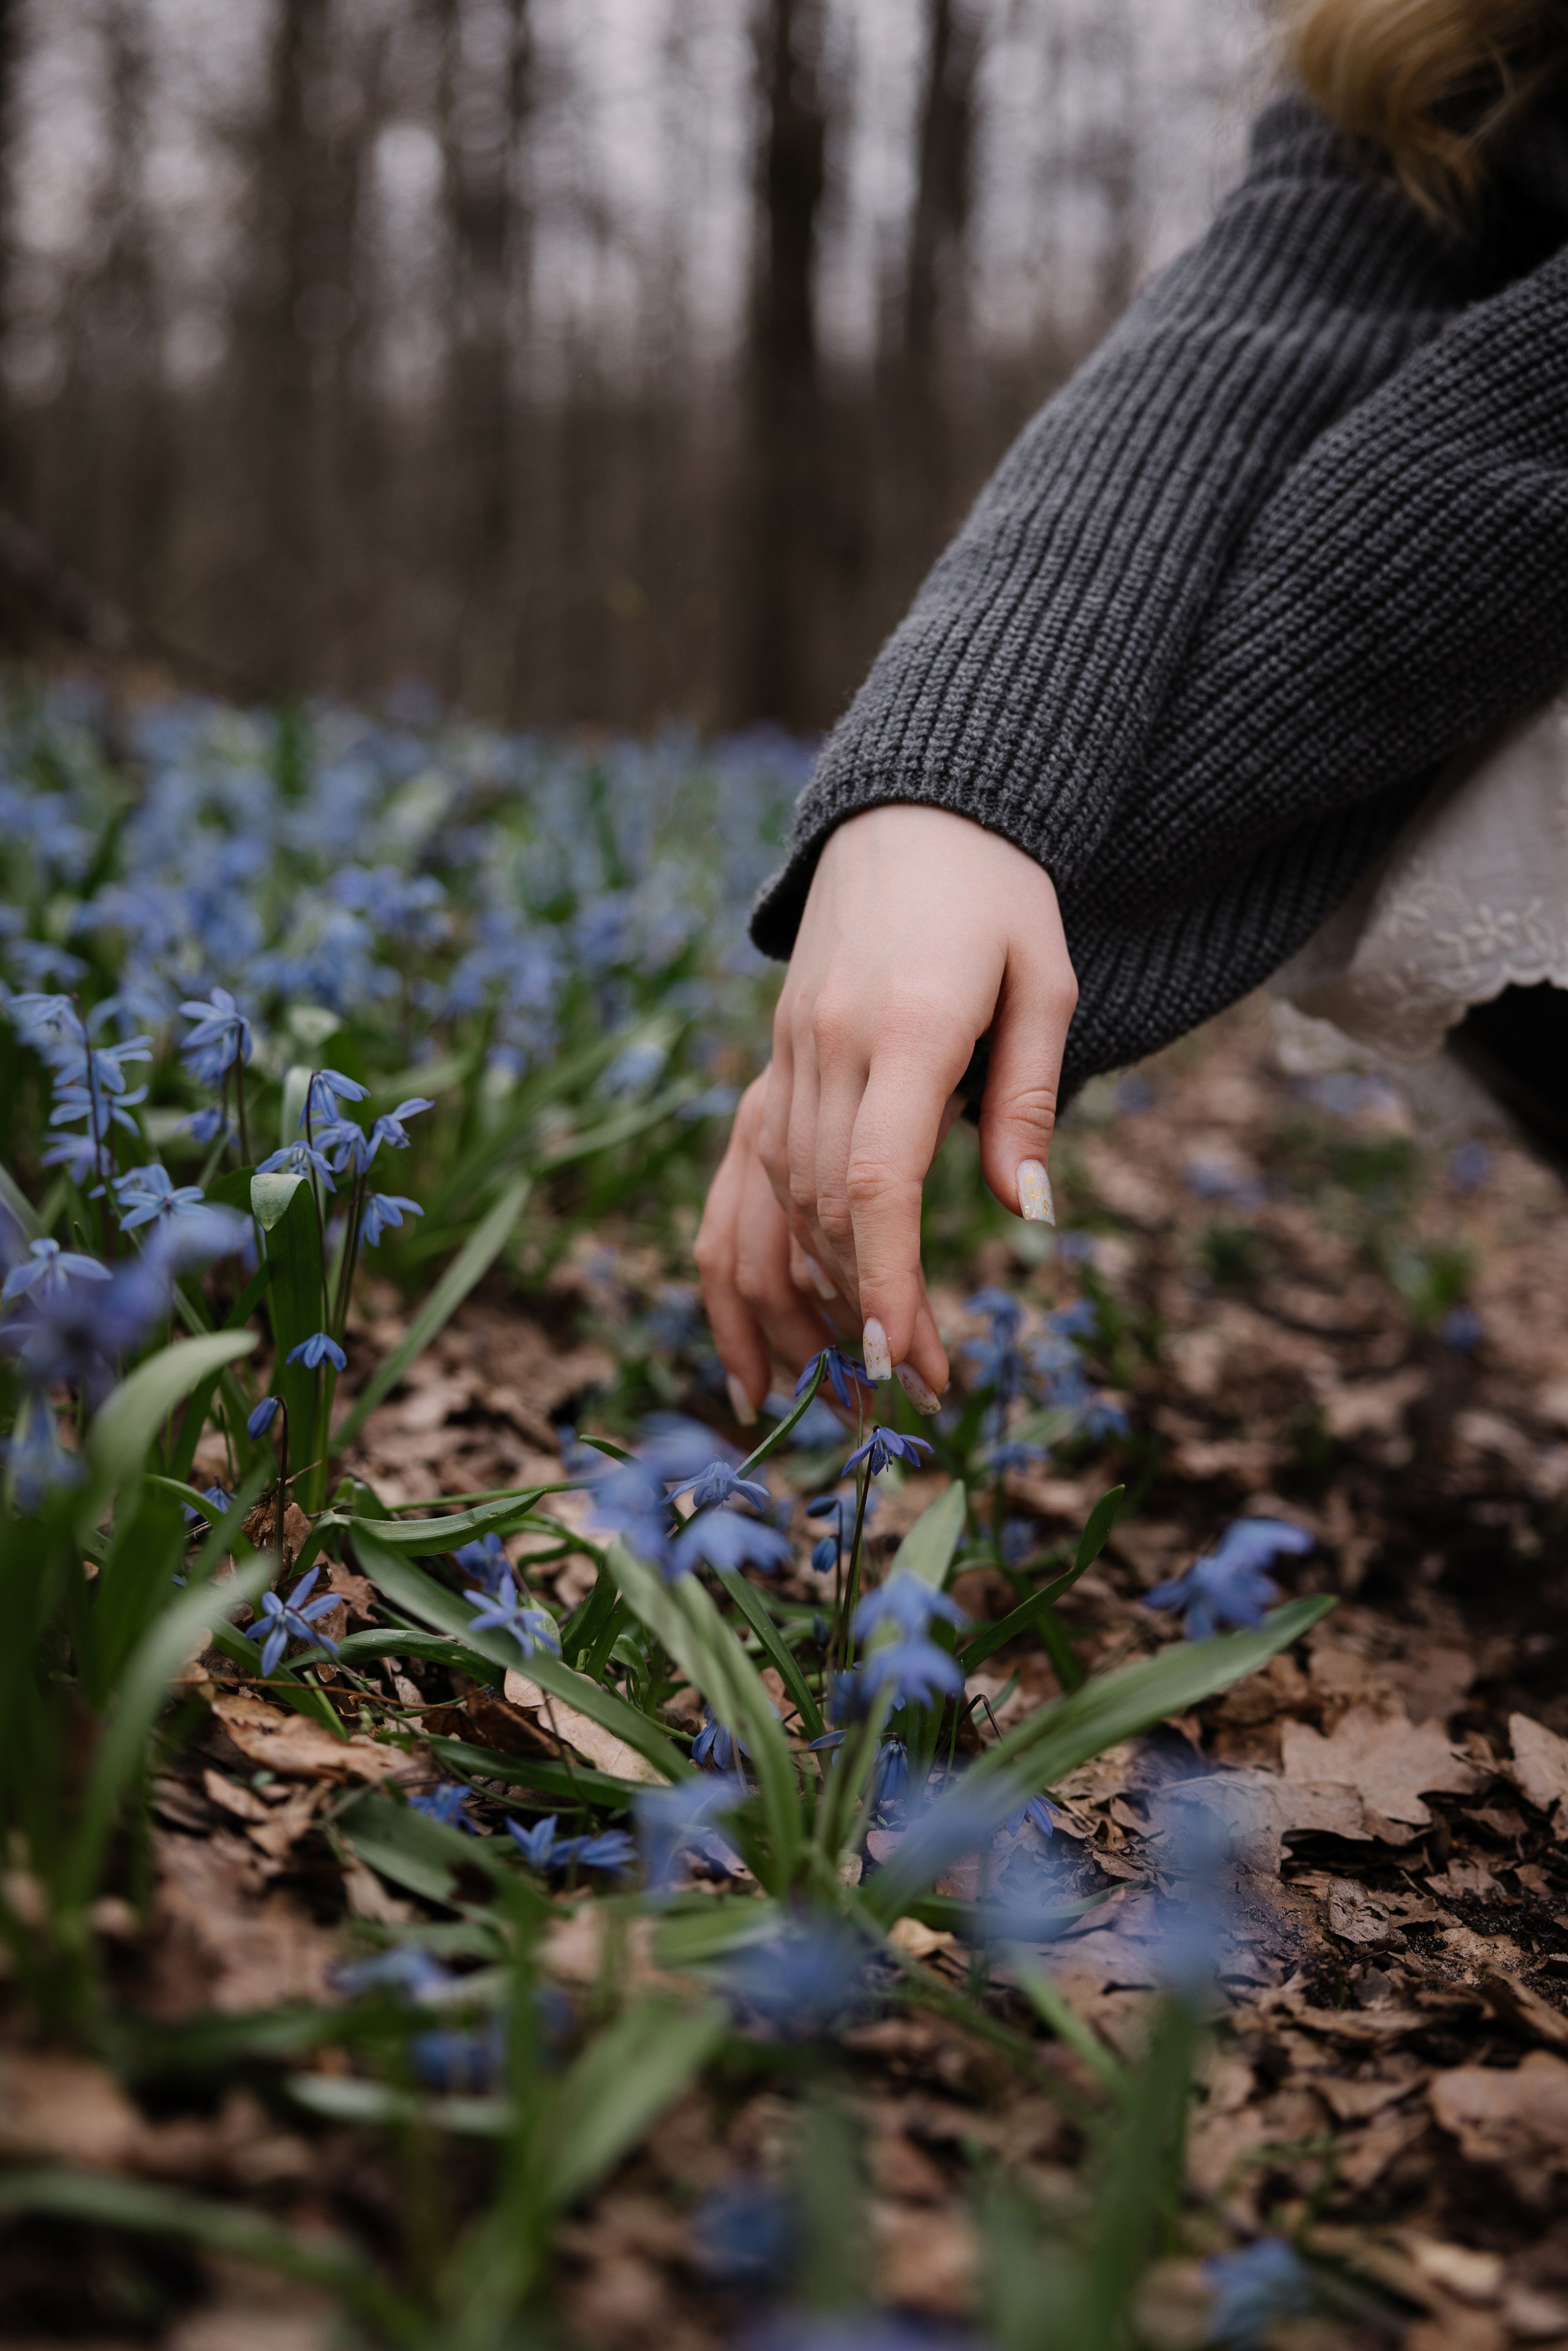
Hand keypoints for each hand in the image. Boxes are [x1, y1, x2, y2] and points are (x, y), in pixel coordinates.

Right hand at [696, 804, 1075, 1417]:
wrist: (911, 814)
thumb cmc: (997, 897)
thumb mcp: (1045, 979)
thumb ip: (1027, 1096)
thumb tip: (1028, 1215)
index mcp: (902, 1028)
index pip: (875, 1181)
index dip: (885, 1280)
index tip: (906, 1362)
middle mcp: (825, 1047)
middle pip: (820, 1210)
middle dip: (857, 1318)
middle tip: (905, 1404)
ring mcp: (784, 1057)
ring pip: (766, 1205)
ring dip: (790, 1310)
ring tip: (824, 1401)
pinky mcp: (769, 1067)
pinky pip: (732, 1180)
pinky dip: (734, 1267)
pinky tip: (749, 1345)